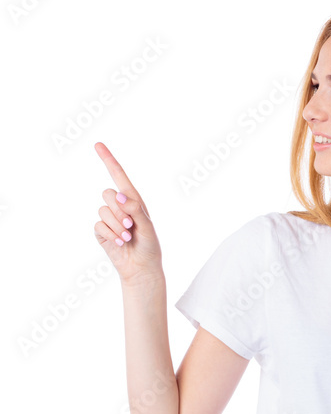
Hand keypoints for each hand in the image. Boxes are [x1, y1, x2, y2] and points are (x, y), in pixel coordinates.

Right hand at [93, 141, 163, 284]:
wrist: (141, 269)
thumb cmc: (149, 247)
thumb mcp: (148, 227)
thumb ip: (136, 210)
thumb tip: (120, 195)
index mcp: (133, 200)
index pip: (119, 176)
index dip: (108, 160)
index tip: (97, 144)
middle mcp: (119, 206)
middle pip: (108, 194)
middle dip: (119, 211)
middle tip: (131, 226)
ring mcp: (109, 218)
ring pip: (103, 210)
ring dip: (116, 226)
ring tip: (128, 238)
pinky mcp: (101, 231)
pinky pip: (99, 225)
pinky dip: (110, 235)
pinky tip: (120, 243)